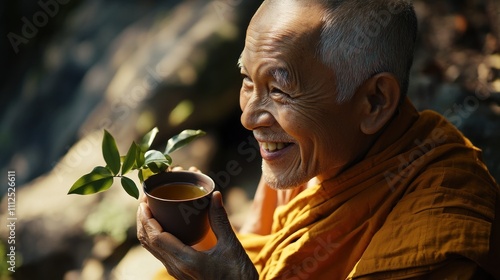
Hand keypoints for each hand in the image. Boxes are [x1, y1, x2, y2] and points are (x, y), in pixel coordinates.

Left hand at [137, 190, 258, 279]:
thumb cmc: (238, 274)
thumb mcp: (231, 245)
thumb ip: (220, 220)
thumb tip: (215, 195)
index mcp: (187, 260)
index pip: (156, 237)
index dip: (147, 219)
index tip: (145, 201)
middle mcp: (177, 268)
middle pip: (149, 243)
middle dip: (143, 221)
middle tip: (144, 201)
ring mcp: (177, 272)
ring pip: (153, 249)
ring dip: (147, 230)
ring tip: (150, 211)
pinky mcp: (181, 273)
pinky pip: (161, 254)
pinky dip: (156, 238)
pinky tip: (163, 227)